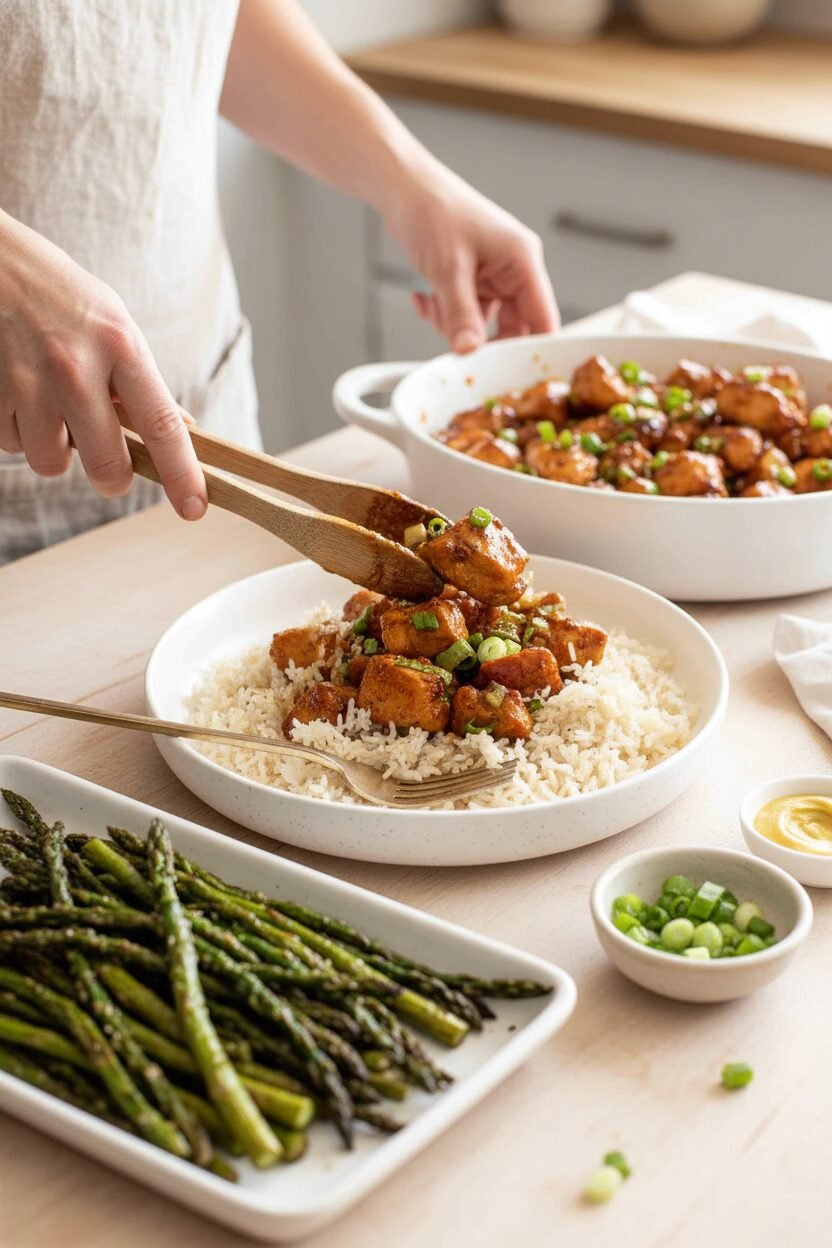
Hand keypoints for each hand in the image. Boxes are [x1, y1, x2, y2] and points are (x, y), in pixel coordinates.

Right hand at [0, 212, 206, 518]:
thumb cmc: (59, 296)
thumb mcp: (113, 324)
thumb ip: (143, 381)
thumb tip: (185, 430)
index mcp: (120, 345)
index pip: (162, 426)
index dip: (183, 474)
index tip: (195, 508)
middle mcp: (75, 367)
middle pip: (107, 466)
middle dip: (112, 479)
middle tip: (110, 469)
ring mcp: (28, 382)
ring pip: (52, 463)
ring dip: (54, 448)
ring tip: (49, 405)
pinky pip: (12, 446)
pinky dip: (18, 431)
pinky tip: (18, 393)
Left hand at [383, 162, 558, 352]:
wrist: (401, 188)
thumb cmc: (432, 211)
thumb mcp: (448, 270)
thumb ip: (462, 315)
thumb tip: (471, 352)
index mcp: (523, 261)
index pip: (544, 318)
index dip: (533, 350)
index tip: (510, 374)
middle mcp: (513, 269)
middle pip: (514, 327)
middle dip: (482, 339)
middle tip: (459, 348)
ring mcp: (492, 275)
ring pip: (484, 324)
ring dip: (455, 325)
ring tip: (433, 304)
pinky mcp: (472, 279)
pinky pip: (464, 313)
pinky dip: (442, 313)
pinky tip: (424, 298)